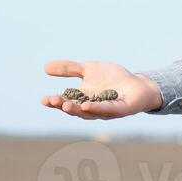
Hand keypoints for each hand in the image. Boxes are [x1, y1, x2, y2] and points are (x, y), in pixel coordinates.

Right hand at [40, 59, 162, 118]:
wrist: (138, 85)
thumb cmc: (112, 79)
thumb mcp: (89, 69)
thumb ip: (69, 69)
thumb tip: (45, 67)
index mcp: (84, 99)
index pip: (67, 102)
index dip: (55, 102)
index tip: (43, 99)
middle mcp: (94, 108)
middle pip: (77, 109)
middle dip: (64, 106)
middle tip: (52, 101)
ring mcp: (107, 110)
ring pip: (90, 113)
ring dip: (78, 110)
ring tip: (66, 105)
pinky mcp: (122, 109)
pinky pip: (109, 110)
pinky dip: (98, 109)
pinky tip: (88, 106)